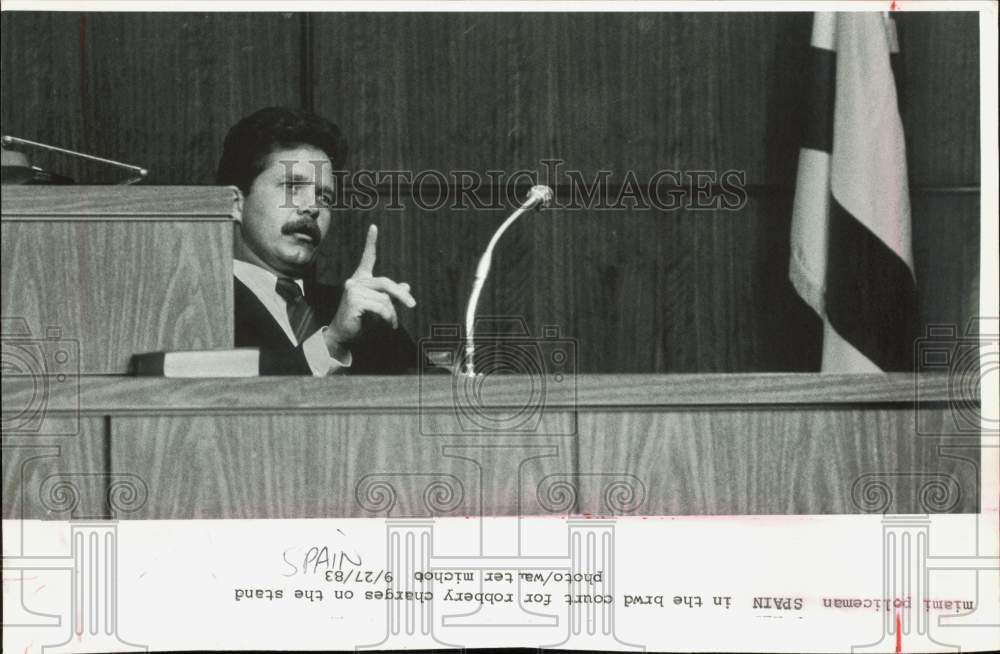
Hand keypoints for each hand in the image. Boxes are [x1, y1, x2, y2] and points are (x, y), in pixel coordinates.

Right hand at [324, 225, 415, 357]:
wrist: (344, 335)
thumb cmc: (360, 320)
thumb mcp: (378, 306)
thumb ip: (390, 295)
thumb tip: (406, 286)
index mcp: (361, 279)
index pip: (367, 258)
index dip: (371, 242)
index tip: (374, 226)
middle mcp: (355, 281)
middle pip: (386, 283)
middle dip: (401, 295)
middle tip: (412, 305)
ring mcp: (353, 290)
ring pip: (384, 299)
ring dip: (392, 313)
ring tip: (391, 323)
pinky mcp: (354, 300)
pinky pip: (380, 307)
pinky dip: (387, 317)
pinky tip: (387, 324)